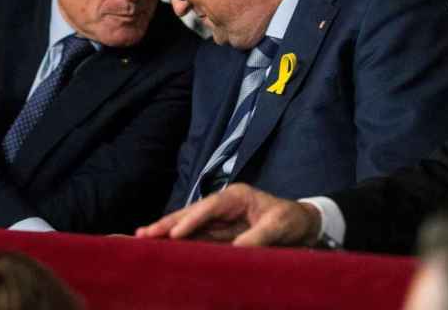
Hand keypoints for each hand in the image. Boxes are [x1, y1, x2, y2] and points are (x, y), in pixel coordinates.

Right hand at [134, 183, 321, 246]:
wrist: (304, 224)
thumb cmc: (293, 221)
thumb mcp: (280, 226)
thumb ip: (257, 237)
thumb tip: (235, 250)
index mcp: (236, 197)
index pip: (209, 207)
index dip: (190, 220)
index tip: (173, 233)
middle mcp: (223, 205)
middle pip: (191, 214)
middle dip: (167, 223)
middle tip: (142, 233)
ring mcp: (219, 219)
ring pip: (188, 225)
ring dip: (166, 232)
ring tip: (142, 238)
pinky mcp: (220, 233)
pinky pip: (196, 237)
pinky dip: (179, 242)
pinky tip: (162, 246)